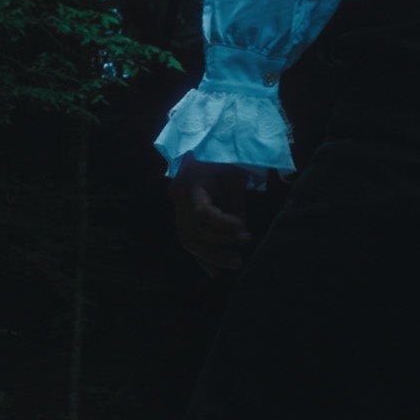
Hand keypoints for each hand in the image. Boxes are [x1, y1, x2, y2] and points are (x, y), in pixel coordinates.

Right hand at [169, 160, 273, 277]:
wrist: (208, 147)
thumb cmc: (225, 160)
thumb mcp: (234, 180)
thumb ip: (234, 208)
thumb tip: (238, 235)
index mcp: (189, 183)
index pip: (201, 212)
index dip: (222, 224)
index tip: (243, 227)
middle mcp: (177, 198)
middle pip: (192, 232)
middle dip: (218, 246)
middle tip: (241, 254)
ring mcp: (176, 207)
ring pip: (188, 240)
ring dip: (212, 256)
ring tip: (235, 263)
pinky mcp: (181, 215)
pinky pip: (189, 239)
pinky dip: (203, 256)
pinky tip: (215, 272)